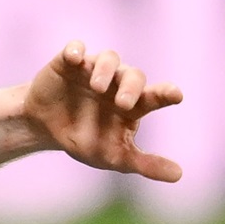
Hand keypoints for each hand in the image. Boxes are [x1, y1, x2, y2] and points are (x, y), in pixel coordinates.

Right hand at [18, 41, 184, 181]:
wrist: (45, 128)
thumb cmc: (85, 139)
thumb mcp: (114, 156)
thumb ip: (146, 164)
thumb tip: (179, 175)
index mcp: (133, 104)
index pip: (154, 96)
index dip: (165, 93)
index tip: (176, 95)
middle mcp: (117, 83)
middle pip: (133, 76)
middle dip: (131, 87)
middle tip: (123, 103)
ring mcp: (93, 70)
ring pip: (109, 58)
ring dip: (105, 70)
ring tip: (96, 87)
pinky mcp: (68, 62)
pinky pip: (74, 48)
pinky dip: (75, 50)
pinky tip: (74, 58)